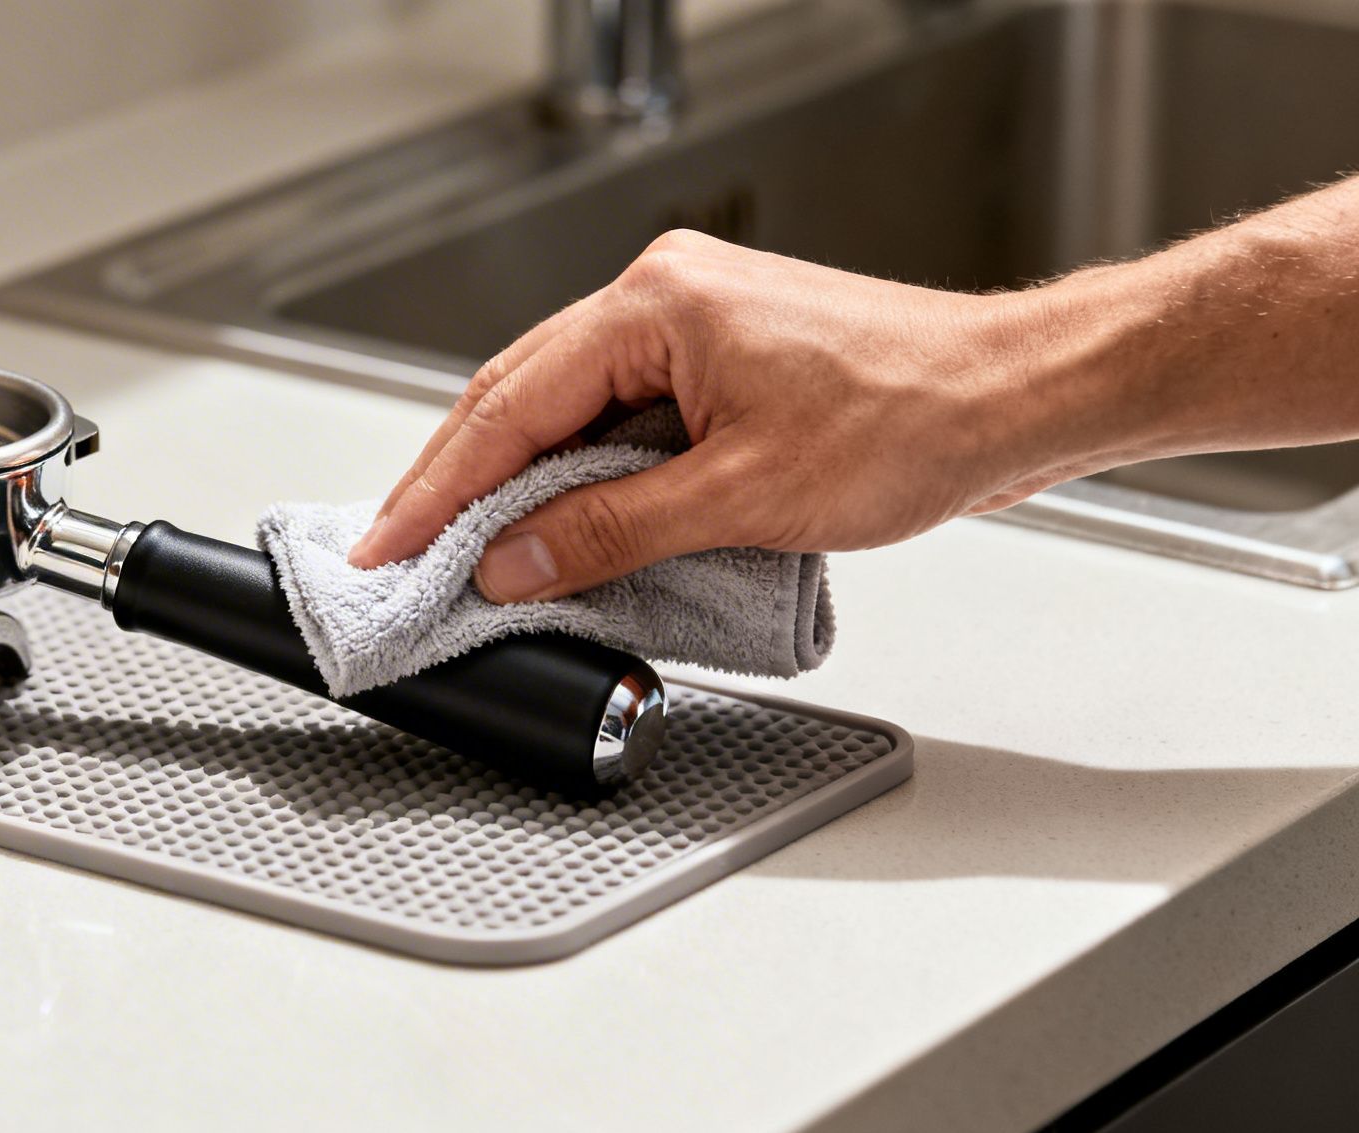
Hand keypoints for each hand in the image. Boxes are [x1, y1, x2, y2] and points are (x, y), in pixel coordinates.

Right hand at [345, 229, 1105, 601]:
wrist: (1017, 397)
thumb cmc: (915, 418)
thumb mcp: (744, 498)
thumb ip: (614, 532)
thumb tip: (516, 562)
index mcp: (656, 305)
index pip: (510, 405)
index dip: (438, 488)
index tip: (387, 547)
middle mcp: (665, 297)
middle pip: (522, 397)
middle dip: (460, 483)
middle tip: (402, 556)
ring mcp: (693, 324)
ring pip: (569, 409)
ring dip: (522, 483)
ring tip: (467, 556)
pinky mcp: (720, 361)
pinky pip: (620, 417)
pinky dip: (582, 474)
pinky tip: (560, 525)